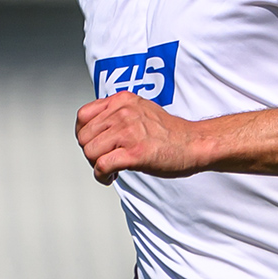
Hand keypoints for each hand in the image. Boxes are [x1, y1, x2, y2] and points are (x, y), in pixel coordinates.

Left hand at [76, 93, 212, 183]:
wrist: (194, 144)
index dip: (84, 134)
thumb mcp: (140, 109)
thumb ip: (118, 113)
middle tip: (104, 160)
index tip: (92, 144)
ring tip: (110, 169)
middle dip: (90, 152)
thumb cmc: (170, 132)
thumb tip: (96, 127)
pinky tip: (111, 177)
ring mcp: (128, 132)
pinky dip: (102, 176)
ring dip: (96, 166)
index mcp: (122, 101)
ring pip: (90, 152)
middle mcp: (123, 113)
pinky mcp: (134, 153)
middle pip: (84, 137)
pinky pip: (102, 166)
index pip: (83, 116)